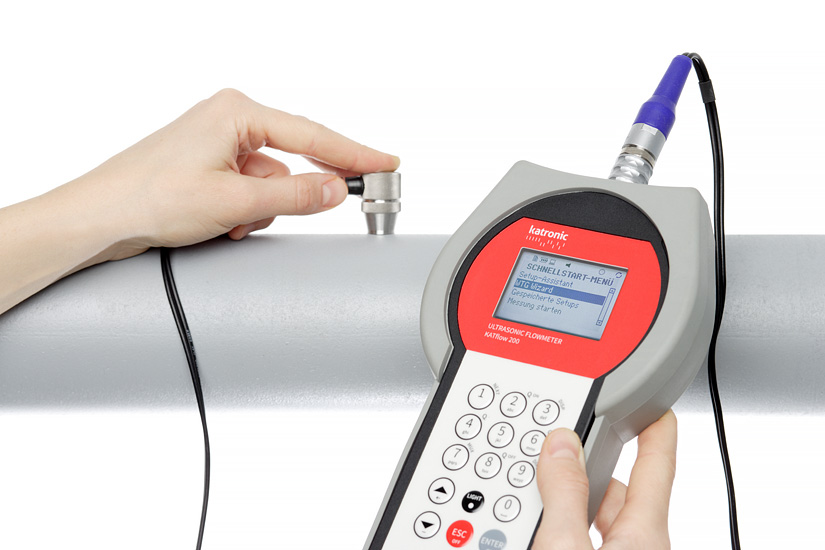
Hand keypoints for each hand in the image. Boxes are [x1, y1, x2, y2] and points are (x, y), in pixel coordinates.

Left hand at [0, 89, 398, 313]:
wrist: (101, 218)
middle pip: (295, 153)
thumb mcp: (235, 201)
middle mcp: (230, 119)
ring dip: (265, 206)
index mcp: (237, 112)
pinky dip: (247, 209)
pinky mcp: (210, 164)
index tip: (386, 163)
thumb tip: (336, 189)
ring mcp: (219, 142)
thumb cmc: (149, 197)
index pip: (313, 134)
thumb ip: (294, 193)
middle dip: (307, 186)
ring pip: (272, 178)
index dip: (355, 153)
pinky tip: (225, 223)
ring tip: (235, 223)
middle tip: (352, 197)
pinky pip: (250, 186)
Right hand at [533, 410, 676, 548]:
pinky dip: (564, 526)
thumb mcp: (564, 545)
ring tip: (535, 496)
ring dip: (569, 501)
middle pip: (617, 491)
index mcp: (644, 535)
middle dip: (586, 466)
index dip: (657, 430)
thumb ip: (564, 494)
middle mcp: (639, 548)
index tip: (657, 407)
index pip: (657, 467)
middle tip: (558, 448)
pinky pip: (583, 541)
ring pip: (596, 519)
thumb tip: (561, 446)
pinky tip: (538, 529)